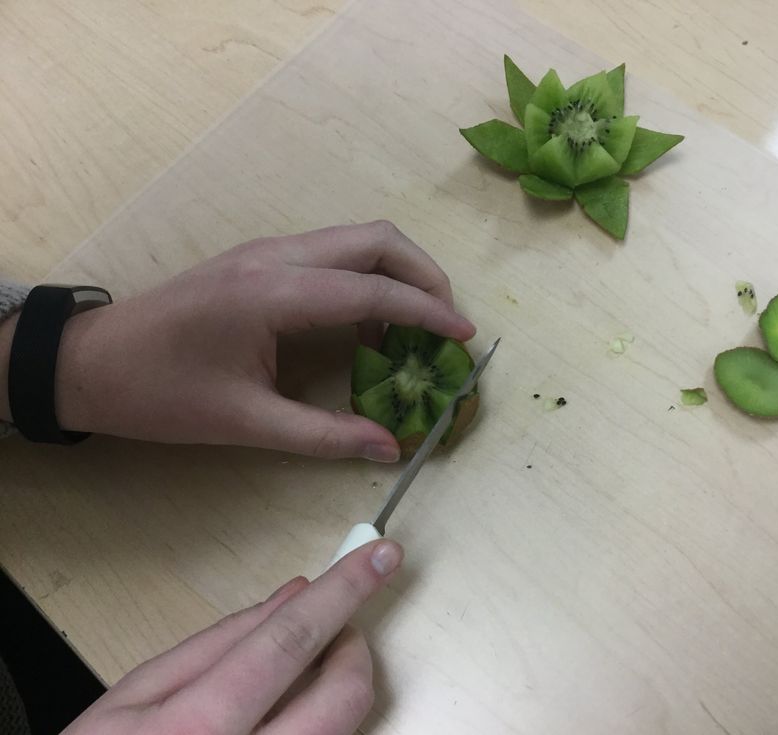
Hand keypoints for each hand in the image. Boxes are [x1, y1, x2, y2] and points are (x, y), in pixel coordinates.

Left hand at [6, 221, 475, 459]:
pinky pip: (333, 254)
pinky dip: (367, 279)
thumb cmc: (163, 394)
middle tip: (448, 324)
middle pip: (377, 239)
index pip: (374, 289)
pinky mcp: (262, 258)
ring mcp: (268, 250)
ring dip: (398, 273)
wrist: (93, 361)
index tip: (467, 336)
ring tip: (415, 330)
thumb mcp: (246, 423)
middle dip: (426, 275)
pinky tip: (367, 327)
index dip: (429, 312)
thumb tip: (391, 448)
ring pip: (357, 239)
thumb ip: (325, 436)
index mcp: (274, 293)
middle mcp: (278, 256)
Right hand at [65, 539, 402, 734]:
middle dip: (353, 648)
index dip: (343, 590)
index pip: (290, 638)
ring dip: (341, 688)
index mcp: (197, 725)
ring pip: (344, 729)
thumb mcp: (137, 693)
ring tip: (307, 673)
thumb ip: (222, 638)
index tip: (381, 557)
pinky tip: (292, 712)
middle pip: (342, 696)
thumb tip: (297, 592)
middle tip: (338, 629)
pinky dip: (323, 721)